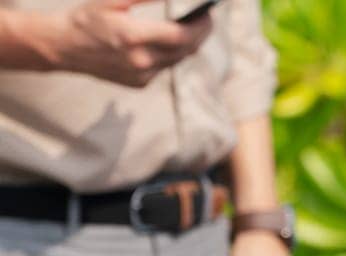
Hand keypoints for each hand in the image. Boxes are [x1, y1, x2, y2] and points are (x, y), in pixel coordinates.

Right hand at [36, 0, 212, 86]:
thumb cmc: (87, 18)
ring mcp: (140, 75)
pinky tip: (167, 42)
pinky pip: (165, 68)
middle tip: (204, 19)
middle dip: (200, 34)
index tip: (208, 13)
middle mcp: (140, 60)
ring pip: (178, 60)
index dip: (202, 25)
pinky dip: (171, 55)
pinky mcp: (139, 84)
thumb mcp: (113, 0)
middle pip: (186, 49)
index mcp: (134, 37)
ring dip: (187, 45)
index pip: (183, 35)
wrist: (63, 47)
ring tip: (190, 28)